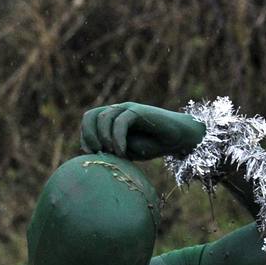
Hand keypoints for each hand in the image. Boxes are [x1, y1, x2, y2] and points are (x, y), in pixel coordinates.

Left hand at [80, 102, 205, 160]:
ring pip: (103, 118)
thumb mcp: (129, 150)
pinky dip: (117, 138)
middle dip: (89, 135)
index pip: (89, 122)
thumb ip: (112, 149)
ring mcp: (127, 109)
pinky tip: (122, 152)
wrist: (179, 138)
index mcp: (112, 119)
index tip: (91, 155)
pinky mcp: (137, 111)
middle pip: (90, 116)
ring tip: (114, 154)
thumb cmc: (155, 145)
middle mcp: (117, 111)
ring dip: (104, 138)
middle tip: (97, 153)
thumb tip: (95, 154)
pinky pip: (120, 122)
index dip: (86, 137)